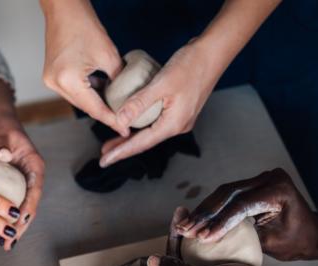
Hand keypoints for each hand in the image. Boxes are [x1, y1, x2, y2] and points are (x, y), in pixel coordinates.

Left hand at [0, 114, 44, 238]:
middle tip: (11, 241)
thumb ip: (4, 144)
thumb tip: (4, 155)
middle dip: (21, 225)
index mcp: (35, 167)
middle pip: (29, 206)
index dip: (29, 207)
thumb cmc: (3, 129)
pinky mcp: (9, 190)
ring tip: (4, 244)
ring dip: (11, 227)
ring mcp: (20, 186)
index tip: (22, 221)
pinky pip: (6, 207)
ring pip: (18, 211)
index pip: (35, 190)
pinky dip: (0, 219)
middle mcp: (30, 180)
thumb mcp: (4, 134)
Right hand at [42, 1, 125, 134]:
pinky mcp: (52, 77)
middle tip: (123, 122)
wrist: (64, 8)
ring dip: (97, 104)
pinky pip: (74, 92)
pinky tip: (102, 93)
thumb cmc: (84, 25)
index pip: (95, 108)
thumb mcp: (109, 56)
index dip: (112, 120)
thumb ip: (119, 80)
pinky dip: (88, 94)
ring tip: (116, 109)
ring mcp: (51, 81)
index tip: (124, 129)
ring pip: (80, 101)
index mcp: (68, 80)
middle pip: (86, 107)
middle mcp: (56, 84)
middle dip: (106, 114)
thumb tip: (127, 97)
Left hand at [99, 39, 218, 166]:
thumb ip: (139, 103)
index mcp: (173, 124)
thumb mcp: (161, 84)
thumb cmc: (190, 65)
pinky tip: (131, 124)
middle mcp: (177, 126)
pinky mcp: (179, 111)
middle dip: (124, 148)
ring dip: (131, 137)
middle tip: (104, 154)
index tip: (105, 161)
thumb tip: (119, 121)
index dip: (121, 152)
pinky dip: (141, 126)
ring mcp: (179, 120)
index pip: (141, 144)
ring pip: (150, 133)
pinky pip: (155, 123)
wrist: (213, 53)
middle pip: (145, 142)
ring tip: (113, 143)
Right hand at [175, 168, 317, 260]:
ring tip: (185, 225)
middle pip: (228, 195)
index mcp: (278, 190)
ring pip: (223, 193)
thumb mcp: (271, 243)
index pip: (241, 205)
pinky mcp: (252, 184)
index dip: (219, 222)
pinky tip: (195, 218)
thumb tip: (209, 237)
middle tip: (185, 229)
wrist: (312, 233)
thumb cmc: (297, 241)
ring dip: (203, 211)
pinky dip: (210, 208)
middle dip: (204, 215)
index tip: (202, 237)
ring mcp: (260, 179)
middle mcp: (268, 178)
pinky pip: (226, 195)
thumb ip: (241, 236)